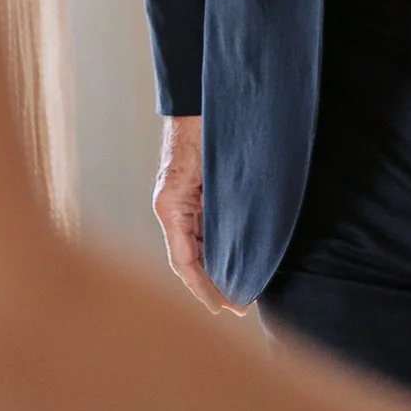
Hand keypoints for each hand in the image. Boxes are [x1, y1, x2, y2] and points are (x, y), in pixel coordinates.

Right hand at [153, 115, 244, 315]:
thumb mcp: (214, 173)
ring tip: (239, 292)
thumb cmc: (205, 130)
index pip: (183, 262)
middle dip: (211, 286)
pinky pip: (201, 233)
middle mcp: (172, 211)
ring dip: (215, 271)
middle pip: (188, 261)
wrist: (200, 103)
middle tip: (238, 306)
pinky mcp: (191, 199)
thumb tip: (232, 252)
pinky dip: (215, 252)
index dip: (203, 288)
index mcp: (170, 208)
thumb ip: (216, 211)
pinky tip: (234, 261)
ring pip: (195, 250)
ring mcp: (180, 205)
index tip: (222, 307)